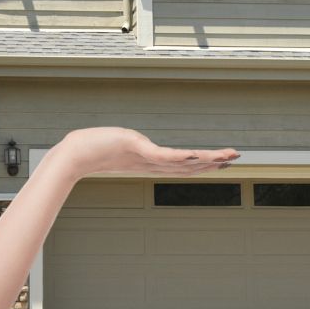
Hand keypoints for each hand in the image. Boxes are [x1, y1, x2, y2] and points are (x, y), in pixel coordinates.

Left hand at [57, 126, 238, 178]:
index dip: (202, 164)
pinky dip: (182, 157)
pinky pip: (164, 156)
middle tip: (235, 158)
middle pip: (187, 167)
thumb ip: (124, 145)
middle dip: (212, 163)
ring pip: (182, 163)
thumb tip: (126, 141)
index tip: (220, 161)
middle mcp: (150, 164)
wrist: (74, 155)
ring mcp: (145, 159)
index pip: (181, 165)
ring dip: (206, 160)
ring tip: (227, 156)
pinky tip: (197, 156)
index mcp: (148, 163)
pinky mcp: (137, 151)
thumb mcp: (114, 145)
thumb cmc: (90, 148)